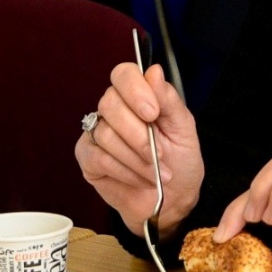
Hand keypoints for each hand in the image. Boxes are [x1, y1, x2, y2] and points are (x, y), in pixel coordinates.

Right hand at [75, 61, 202, 236]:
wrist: (173, 199)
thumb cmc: (179, 161)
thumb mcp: (183, 129)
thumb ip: (168, 100)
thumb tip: (154, 71)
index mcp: (137, 96)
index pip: (123, 74)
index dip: (135, 90)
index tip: (152, 113)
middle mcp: (113, 110)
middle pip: (110, 104)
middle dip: (139, 135)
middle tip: (160, 154)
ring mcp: (97, 132)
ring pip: (106, 134)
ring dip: (137, 159)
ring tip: (156, 173)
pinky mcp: (88, 157)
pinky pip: (100, 158)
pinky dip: (125, 171)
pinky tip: (142, 179)